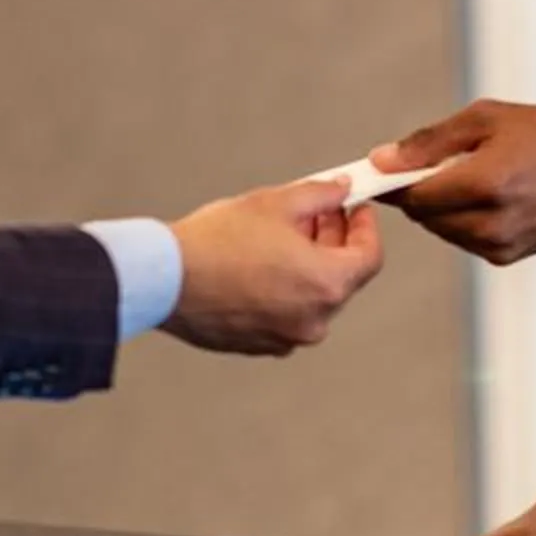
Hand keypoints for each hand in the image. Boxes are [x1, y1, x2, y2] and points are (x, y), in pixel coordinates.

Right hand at [162, 180, 384, 355]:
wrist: (165, 279)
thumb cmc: (217, 242)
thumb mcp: (276, 202)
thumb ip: (320, 195)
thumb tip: (340, 191)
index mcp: (326, 285)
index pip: (370, 257)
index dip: (366, 228)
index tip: (356, 209)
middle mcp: (313, 320)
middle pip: (340, 277)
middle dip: (332, 242)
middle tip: (317, 213)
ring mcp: (285, 338)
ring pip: (310, 296)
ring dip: (306, 266)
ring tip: (279, 235)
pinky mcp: (258, 345)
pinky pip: (283, 313)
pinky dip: (281, 290)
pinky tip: (257, 264)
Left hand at [371, 101, 535, 264]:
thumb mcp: (487, 118)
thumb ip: (430, 142)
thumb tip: (382, 160)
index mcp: (485, 183)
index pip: (414, 195)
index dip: (393, 182)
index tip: (383, 169)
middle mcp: (491, 222)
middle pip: (423, 216)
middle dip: (420, 191)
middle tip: (438, 163)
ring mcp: (500, 245)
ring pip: (441, 229)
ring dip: (441, 206)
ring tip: (471, 175)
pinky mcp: (507, 256)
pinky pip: (465, 239)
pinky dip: (463, 219)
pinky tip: (488, 196)